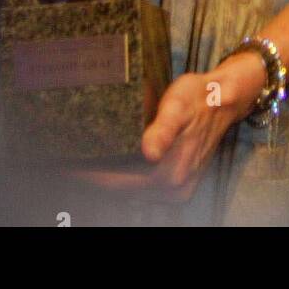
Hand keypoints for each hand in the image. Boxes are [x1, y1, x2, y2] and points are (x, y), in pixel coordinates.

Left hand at [72, 51, 267, 201]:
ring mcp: (176, 188)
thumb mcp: (177, 105)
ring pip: (131, 190)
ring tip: (79, 161)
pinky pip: (142, 186)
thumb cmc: (197, 97)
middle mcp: (173, 188)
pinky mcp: (178, 181)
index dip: (90, 177)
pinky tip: (107, 163)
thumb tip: (148, 152)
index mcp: (170, 173)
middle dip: (94, 178)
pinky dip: (122, 178)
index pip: (119, 183)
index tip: (64, 166)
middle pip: (123, 190)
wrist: (224, 99)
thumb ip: (163, 129)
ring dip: (107, 179)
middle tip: (64, 161)